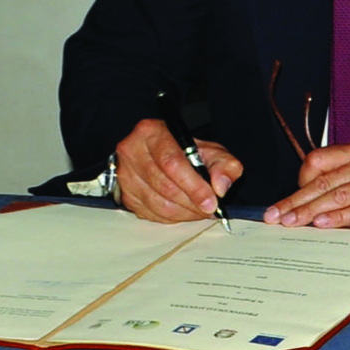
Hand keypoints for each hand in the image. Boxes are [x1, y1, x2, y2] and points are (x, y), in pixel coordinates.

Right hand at [114, 119, 243, 222]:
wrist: (161, 155)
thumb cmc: (185, 152)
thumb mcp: (211, 151)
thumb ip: (224, 166)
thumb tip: (220, 187)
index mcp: (152, 132)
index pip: (171, 162)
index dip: (193, 186)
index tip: (211, 202)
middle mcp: (132, 151)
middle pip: (164, 185)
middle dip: (191, 202)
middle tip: (209, 209)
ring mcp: (125, 174)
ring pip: (157, 204)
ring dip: (184, 213)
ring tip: (199, 210)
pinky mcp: (125, 195)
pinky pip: (151, 214)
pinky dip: (172, 217)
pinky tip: (184, 211)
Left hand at [262, 143, 349, 227]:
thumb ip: (349, 175)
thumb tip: (311, 196)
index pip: (319, 161)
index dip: (299, 182)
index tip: (286, 202)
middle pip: (323, 181)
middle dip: (296, 201)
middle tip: (275, 216)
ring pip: (338, 196)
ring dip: (310, 212)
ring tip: (290, 223)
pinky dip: (340, 218)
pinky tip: (322, 224)